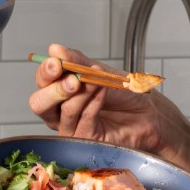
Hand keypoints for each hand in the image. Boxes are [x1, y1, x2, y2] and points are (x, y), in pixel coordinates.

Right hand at [29, 43, 171, 153]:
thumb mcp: (99, 70)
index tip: (55, 62)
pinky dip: (92, 104)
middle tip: (71, 78)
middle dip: (54, 89)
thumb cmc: (124, 92)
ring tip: (95, 80)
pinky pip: (83, 122)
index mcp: (60, 90)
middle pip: (39, 104)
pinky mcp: (87, 140)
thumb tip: (55, 49)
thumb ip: (77, 62)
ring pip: (63, 112)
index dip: (45, 72)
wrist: (149, 110)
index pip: (42, 82)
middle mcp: (60, 111)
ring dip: (80, 94)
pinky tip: (102, 91)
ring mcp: (72, 127)